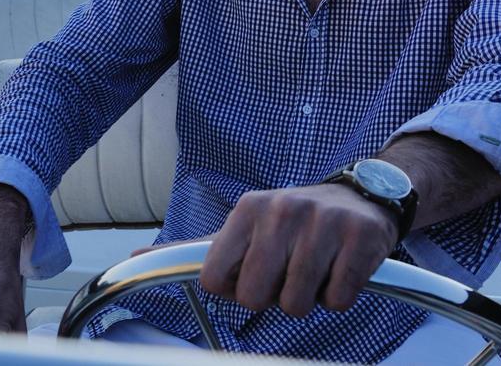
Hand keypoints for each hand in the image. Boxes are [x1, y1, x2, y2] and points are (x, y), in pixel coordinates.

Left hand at [199, 183, 397, 316]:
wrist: (360, 195)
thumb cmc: (295, 221)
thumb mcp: (248, 224)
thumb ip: (203, 248)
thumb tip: (140, 258)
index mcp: (248, 209)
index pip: (212, 278)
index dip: (232, 290)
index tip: (250, 278)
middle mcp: (282, 211)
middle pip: (253, 297)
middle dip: (271, 299)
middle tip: (286, 275)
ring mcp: (322, 223)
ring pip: (296, 304)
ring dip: (308, 298)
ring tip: (315, 269)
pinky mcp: (359, 237)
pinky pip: (337, 301)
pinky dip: (338, 296)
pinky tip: (339, 268)